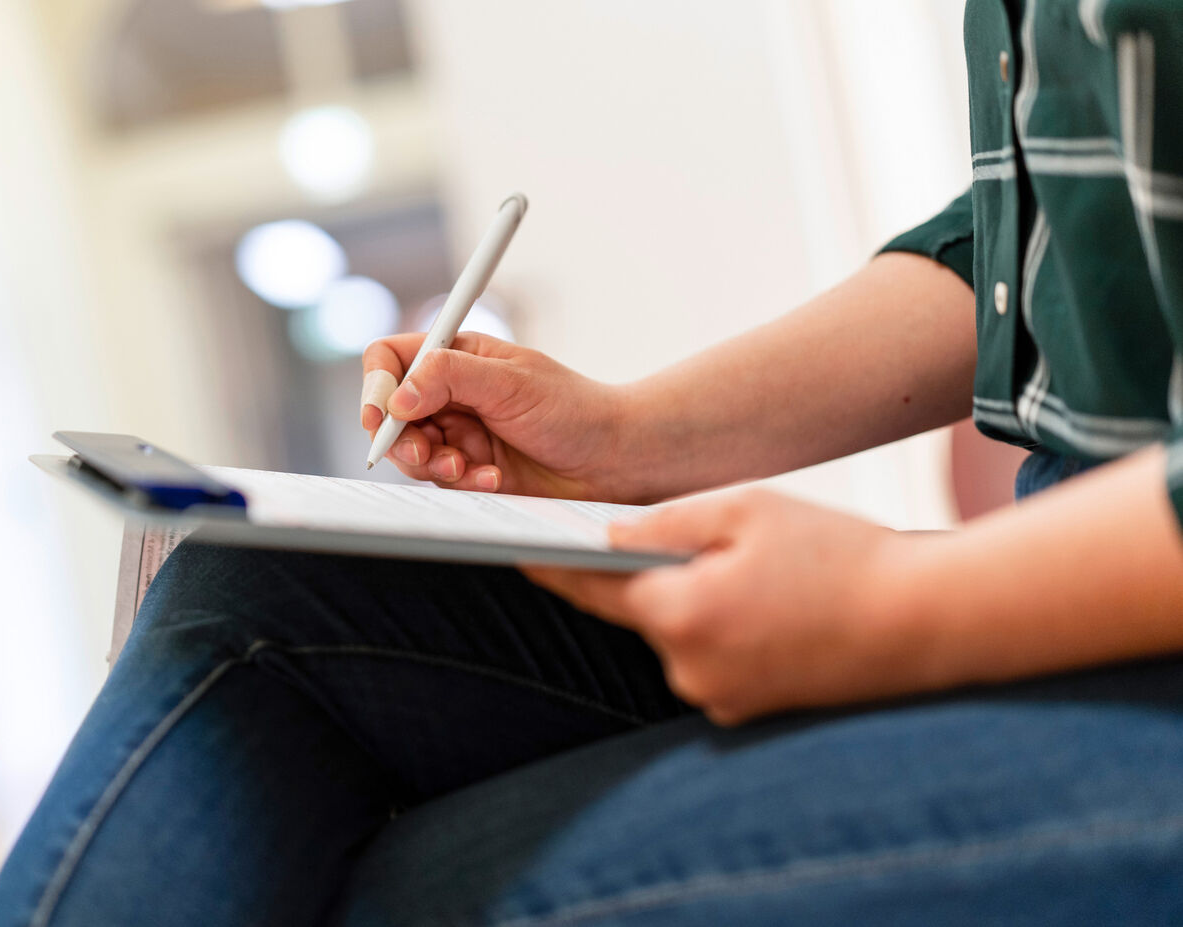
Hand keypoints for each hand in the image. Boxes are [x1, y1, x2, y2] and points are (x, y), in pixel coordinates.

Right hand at [361, 332, 640, 501]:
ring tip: (466, 468)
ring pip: (411, 451)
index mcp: (457, 357)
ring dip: (432, 464)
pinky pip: (441, 481)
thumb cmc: (573, 409)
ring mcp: (459, 434)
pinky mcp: (470, 471)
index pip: (391, 359)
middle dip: (401, 437)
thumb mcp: (510, 382)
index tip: (382, 414)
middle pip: (390, 413)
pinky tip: (494, 479)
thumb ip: (449, 377)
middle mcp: (451, 394)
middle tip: (425, 453)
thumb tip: (396, 395)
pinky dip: (461, 482)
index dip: (377, 385)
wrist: (614, 459)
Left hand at [524, 489, 930, 723]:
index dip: (548, 564)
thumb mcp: (746, 508)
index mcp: (680, 613)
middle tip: (681, 536)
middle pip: (639, 610)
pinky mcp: (748, 708)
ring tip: (750, 569)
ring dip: (693, 600)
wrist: (925, 620)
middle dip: (650, 573)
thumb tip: (612, 535)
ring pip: (679, 633)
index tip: (512, 546)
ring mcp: (719, 696)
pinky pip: (712, 658)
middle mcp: (688, 667)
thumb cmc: (840, 556)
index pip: (589, 588)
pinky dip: (722, 628)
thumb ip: (666, 520)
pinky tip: (764, 602)